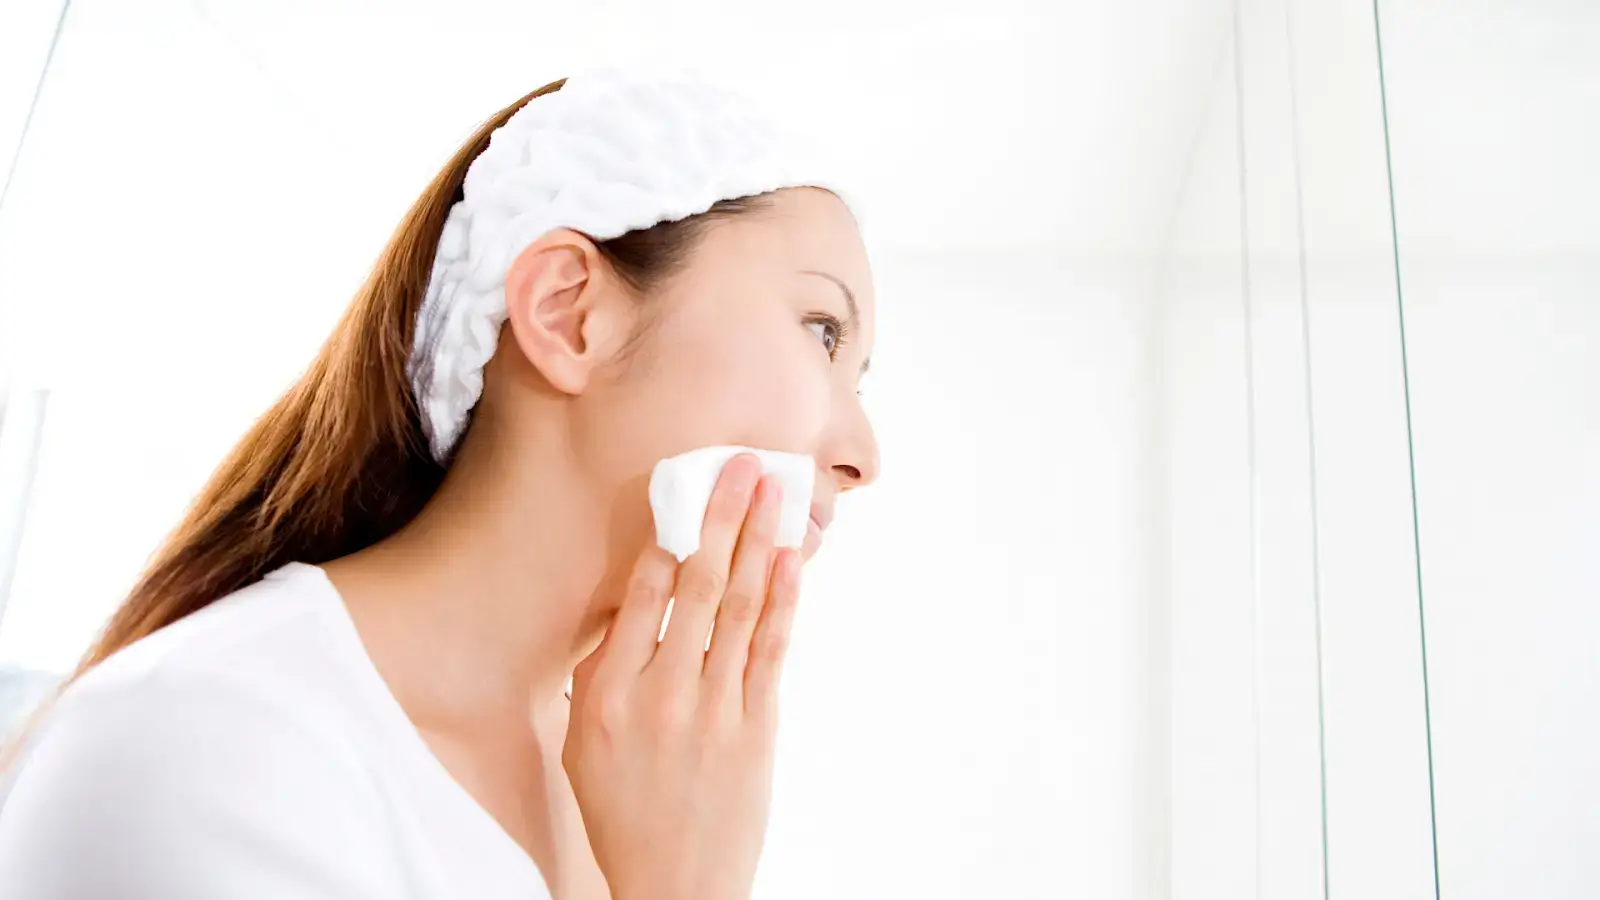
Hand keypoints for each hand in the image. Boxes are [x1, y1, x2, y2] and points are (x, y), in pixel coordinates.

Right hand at [563, 453, 803, 899]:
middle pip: (699, 585)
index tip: (684, 482)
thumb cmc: (621, 810)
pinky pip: (773, 648)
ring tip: (776, 494)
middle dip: (724, 515)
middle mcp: (660, 694)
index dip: (667, 530)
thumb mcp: (582, 740)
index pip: (641, 592)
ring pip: (744, 607)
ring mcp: (714, 711)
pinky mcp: (757, 728)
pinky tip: (792, 560)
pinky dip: (785, 599)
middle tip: (744, 464)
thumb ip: (601, 670)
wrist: (673, 884)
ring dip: (762, 541)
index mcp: (605, 693)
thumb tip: (632, 601)